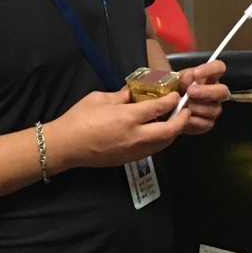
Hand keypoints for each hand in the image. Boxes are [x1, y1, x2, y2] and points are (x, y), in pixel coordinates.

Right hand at [46, 89, 188, 170]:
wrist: (67, 146)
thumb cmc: (80, 118)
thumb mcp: (100, 98)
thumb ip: (122, 96)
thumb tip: (135, 93)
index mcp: (128, 117)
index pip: (160, 108)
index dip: (172, 100)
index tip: (176, 95)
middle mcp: (136, 136)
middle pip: (169, 130)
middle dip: (181, 119)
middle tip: (184, 110)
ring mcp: (134, 150)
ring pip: (164, 143)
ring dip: (173, 132)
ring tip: (174, 121)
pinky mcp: (130, 159)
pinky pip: (153, 150)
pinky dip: (161, 141)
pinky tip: (158, 133)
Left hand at [177, 60, 227, 135]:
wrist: (163, 110)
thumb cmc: (172, 91)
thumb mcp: (174, 80)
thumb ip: (183, 77)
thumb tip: (190, 76)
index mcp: (209, 77)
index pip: (219, 67)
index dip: (210, 69)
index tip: (195, 74)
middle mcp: (215, 93)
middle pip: (223, 91)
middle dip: (206, 92)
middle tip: (189, 92)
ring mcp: (213, 109)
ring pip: (214, 109)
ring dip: (197, 108)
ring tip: (181, 106)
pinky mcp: (207, 124)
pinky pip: (206, 123)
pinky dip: (193, 121)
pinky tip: (183, 118)